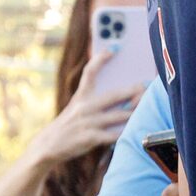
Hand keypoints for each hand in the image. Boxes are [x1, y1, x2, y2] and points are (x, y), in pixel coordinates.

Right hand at [29, 50, 141, 164]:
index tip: (114, 48)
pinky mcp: (89, 138)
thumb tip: (122, 97)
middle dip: (133, 91)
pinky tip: (136, 131)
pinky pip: (113, 135)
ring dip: (134, 113)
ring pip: (118, 116)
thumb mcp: (75, 108)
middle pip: (114, 95)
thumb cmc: (68, 126)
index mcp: (80, 97)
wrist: (48, 146)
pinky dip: (125, 133)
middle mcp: (84, 107)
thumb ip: (92, 101)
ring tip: (147, 109)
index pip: (89, 72)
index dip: (101, 59)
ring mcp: (87, 123)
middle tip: (147, 86)